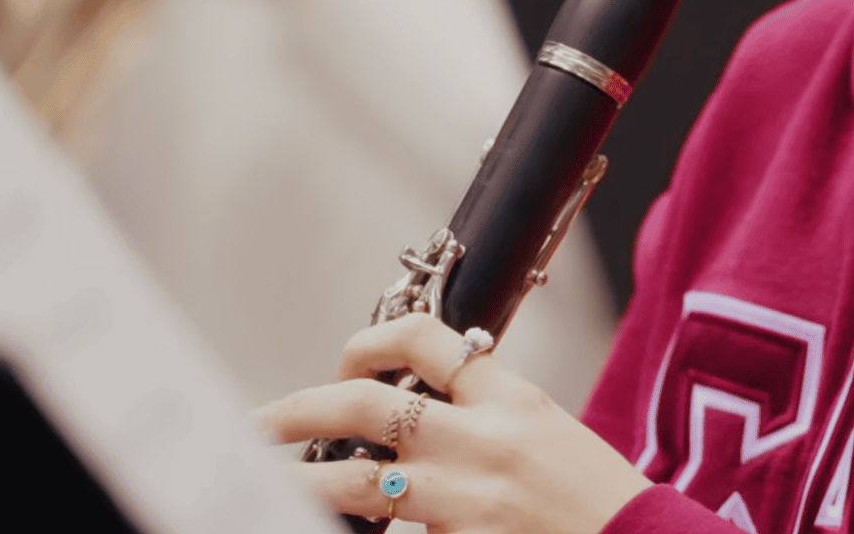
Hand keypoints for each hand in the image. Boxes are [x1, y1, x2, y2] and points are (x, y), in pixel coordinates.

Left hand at [259, 315, 651, 533]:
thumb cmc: (595, 502)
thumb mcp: (548, 436)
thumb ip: (483, 418)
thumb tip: (401, 416)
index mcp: (514, 400)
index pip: (429, 339)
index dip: (372, 341)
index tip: (341, 365)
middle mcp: (486, 443)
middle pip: (368, 403)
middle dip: (299, 409)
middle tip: (259, 424)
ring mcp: (469, 503)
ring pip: (357, 480)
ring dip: (299, 481)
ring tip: (258, 485)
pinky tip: (317, 528)